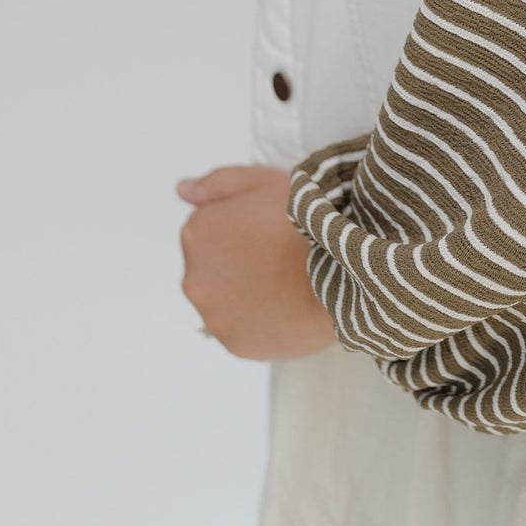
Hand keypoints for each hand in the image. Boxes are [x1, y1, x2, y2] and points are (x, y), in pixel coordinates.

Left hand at [177, 166, 336, 360]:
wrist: (344, 269)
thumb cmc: (305, 219)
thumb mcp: (261, 181)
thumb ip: (216, 183)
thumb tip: (181, 190)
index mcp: (197, 233)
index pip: (210, 230)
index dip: (242, 227)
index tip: (269, 229)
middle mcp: (194, 277)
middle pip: (213, 267)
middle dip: (238, 262)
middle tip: (278, 256)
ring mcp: (213, 315)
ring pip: (225, 300)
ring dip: (245, 292)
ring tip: (285, 282)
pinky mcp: (235, 344)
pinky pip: (242, 328)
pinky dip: (258, 319)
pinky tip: (285, 305)